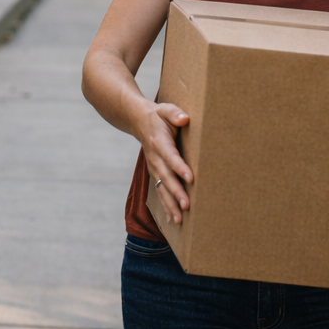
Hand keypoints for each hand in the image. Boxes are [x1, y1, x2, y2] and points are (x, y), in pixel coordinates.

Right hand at [141, 102, 192, 225]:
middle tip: (187, 205)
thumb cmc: (158, 116)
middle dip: (176, 192)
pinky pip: (160, 191)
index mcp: (159, 142)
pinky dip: (166, 206)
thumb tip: (184, 119)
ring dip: (170, 204)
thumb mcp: (166, 110)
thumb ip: (174, 113)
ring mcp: (154, 168)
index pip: (170, 156)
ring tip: (180, 219)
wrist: (138, 121)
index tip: (190, 178)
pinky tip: (173, 219)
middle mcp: (154, 158)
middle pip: (166, 177)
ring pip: (162, 188)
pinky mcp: (155, 174)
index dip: (179, 167)